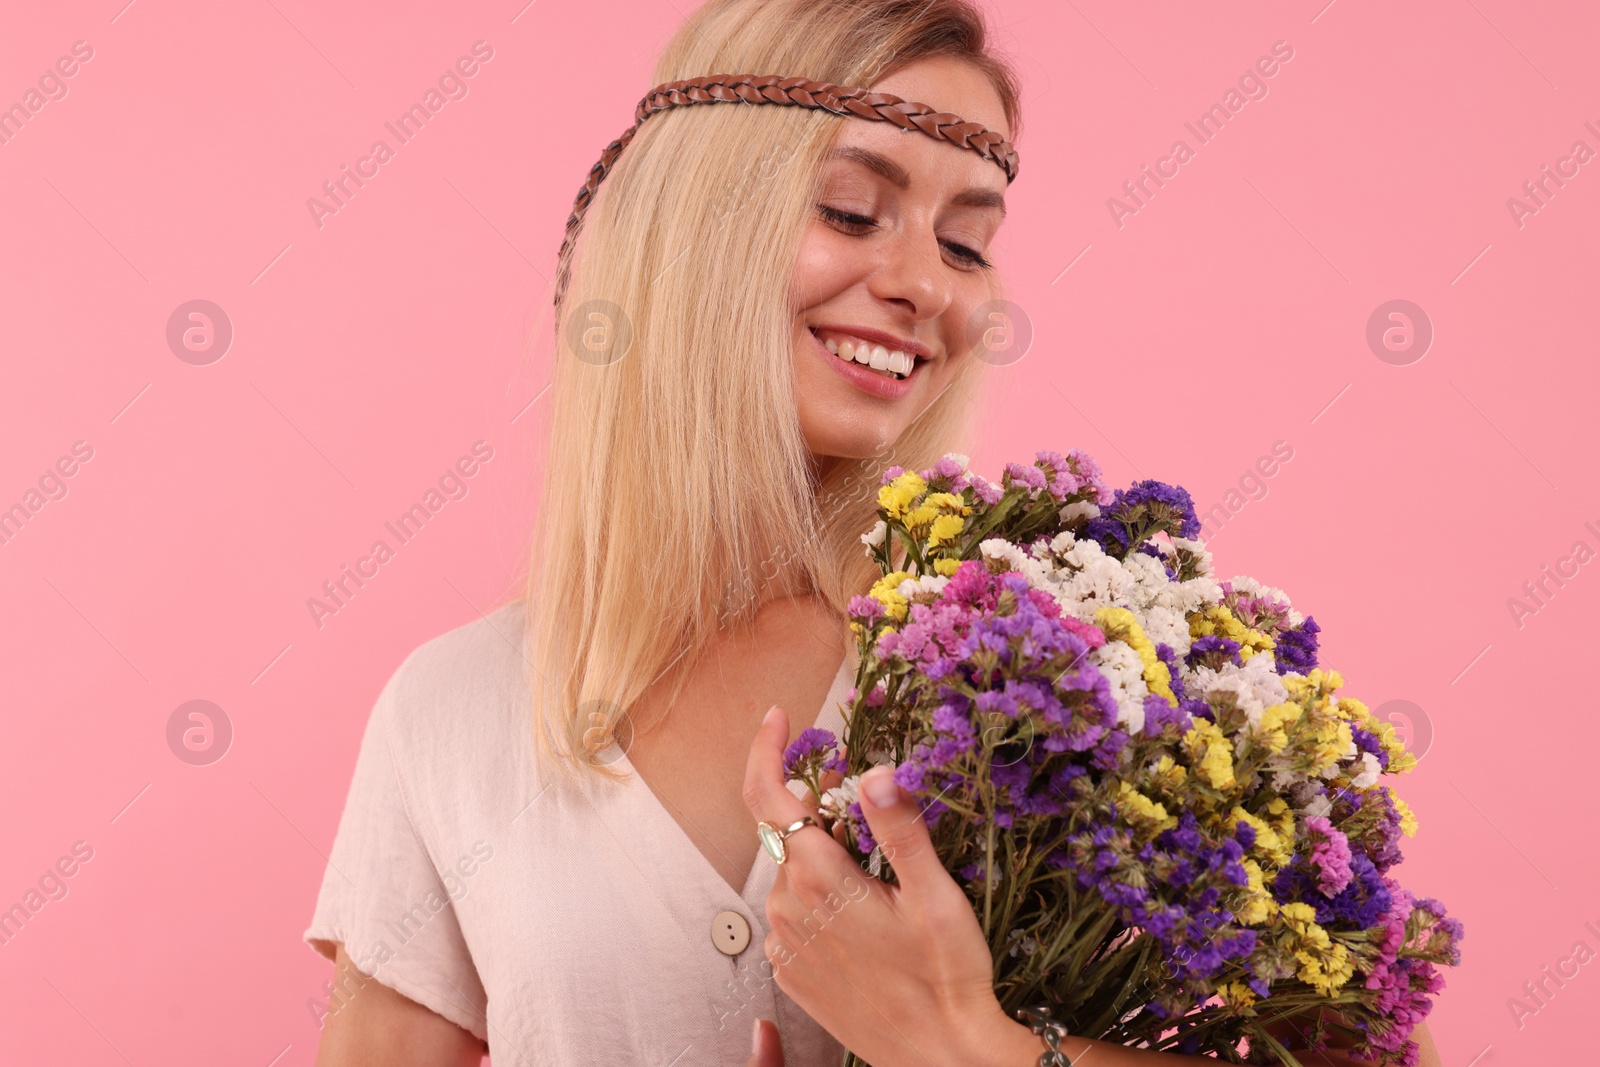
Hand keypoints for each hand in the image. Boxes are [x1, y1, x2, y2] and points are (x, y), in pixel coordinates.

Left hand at [742, 705, 1015, 1066]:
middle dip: (820, 806)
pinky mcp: (792, 971)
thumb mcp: (934, 894)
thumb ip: (900, 827)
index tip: (780, 716)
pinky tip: (865, 910)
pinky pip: (795, 911)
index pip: (768, 794)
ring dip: (823, 853)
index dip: (768, 748)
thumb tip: (875, 770)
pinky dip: (820, 894)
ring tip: (878, 869)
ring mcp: (785, 943)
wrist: (938, 1055)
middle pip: (787, 830)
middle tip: (865, 801)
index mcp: (818, 879)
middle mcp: (788, 908)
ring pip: (792, 871)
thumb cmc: (945, 975)